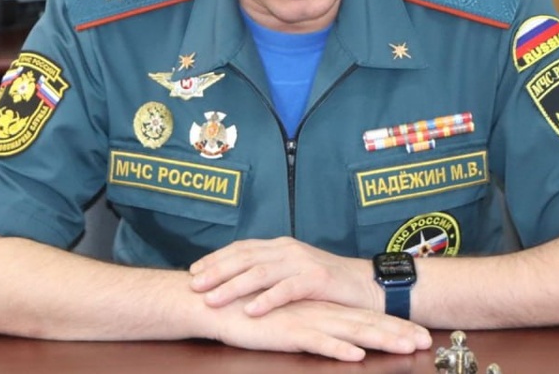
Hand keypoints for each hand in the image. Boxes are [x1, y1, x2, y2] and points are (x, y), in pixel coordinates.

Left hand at [189, 237, 380, 315]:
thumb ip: (270, 274)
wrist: (365, 286)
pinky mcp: (316, 279)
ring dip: (233, 286)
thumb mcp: (294, 273)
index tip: (193, 271)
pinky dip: (267, 300)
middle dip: (216, 271)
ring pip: (260, 273)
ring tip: (213, 299)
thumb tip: (237, 282)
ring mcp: (302, 263)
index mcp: (280, 247)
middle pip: (245, 258)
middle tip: (194, 285)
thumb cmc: (327, 285)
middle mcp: (288, 250)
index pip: (241, 248)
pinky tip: (251, 310)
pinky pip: (287, 289)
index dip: (216, 258)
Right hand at [206, 297, 430, 361]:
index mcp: (322, 308)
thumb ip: (311, 324)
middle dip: (398, 332)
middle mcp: (320, 311)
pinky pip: (316, 341)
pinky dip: (337, 349)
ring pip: (349, 331)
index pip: (365, 317)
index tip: (420, 335)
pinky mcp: (287, 330)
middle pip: (366, 322)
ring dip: (379, 339)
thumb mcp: (288, 320)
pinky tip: (356, 355)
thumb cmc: (251, 313)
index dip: (394, 325)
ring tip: (405, 347)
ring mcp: (305, 319)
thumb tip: (334, 337)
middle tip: (426, 341)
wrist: (216, 301)